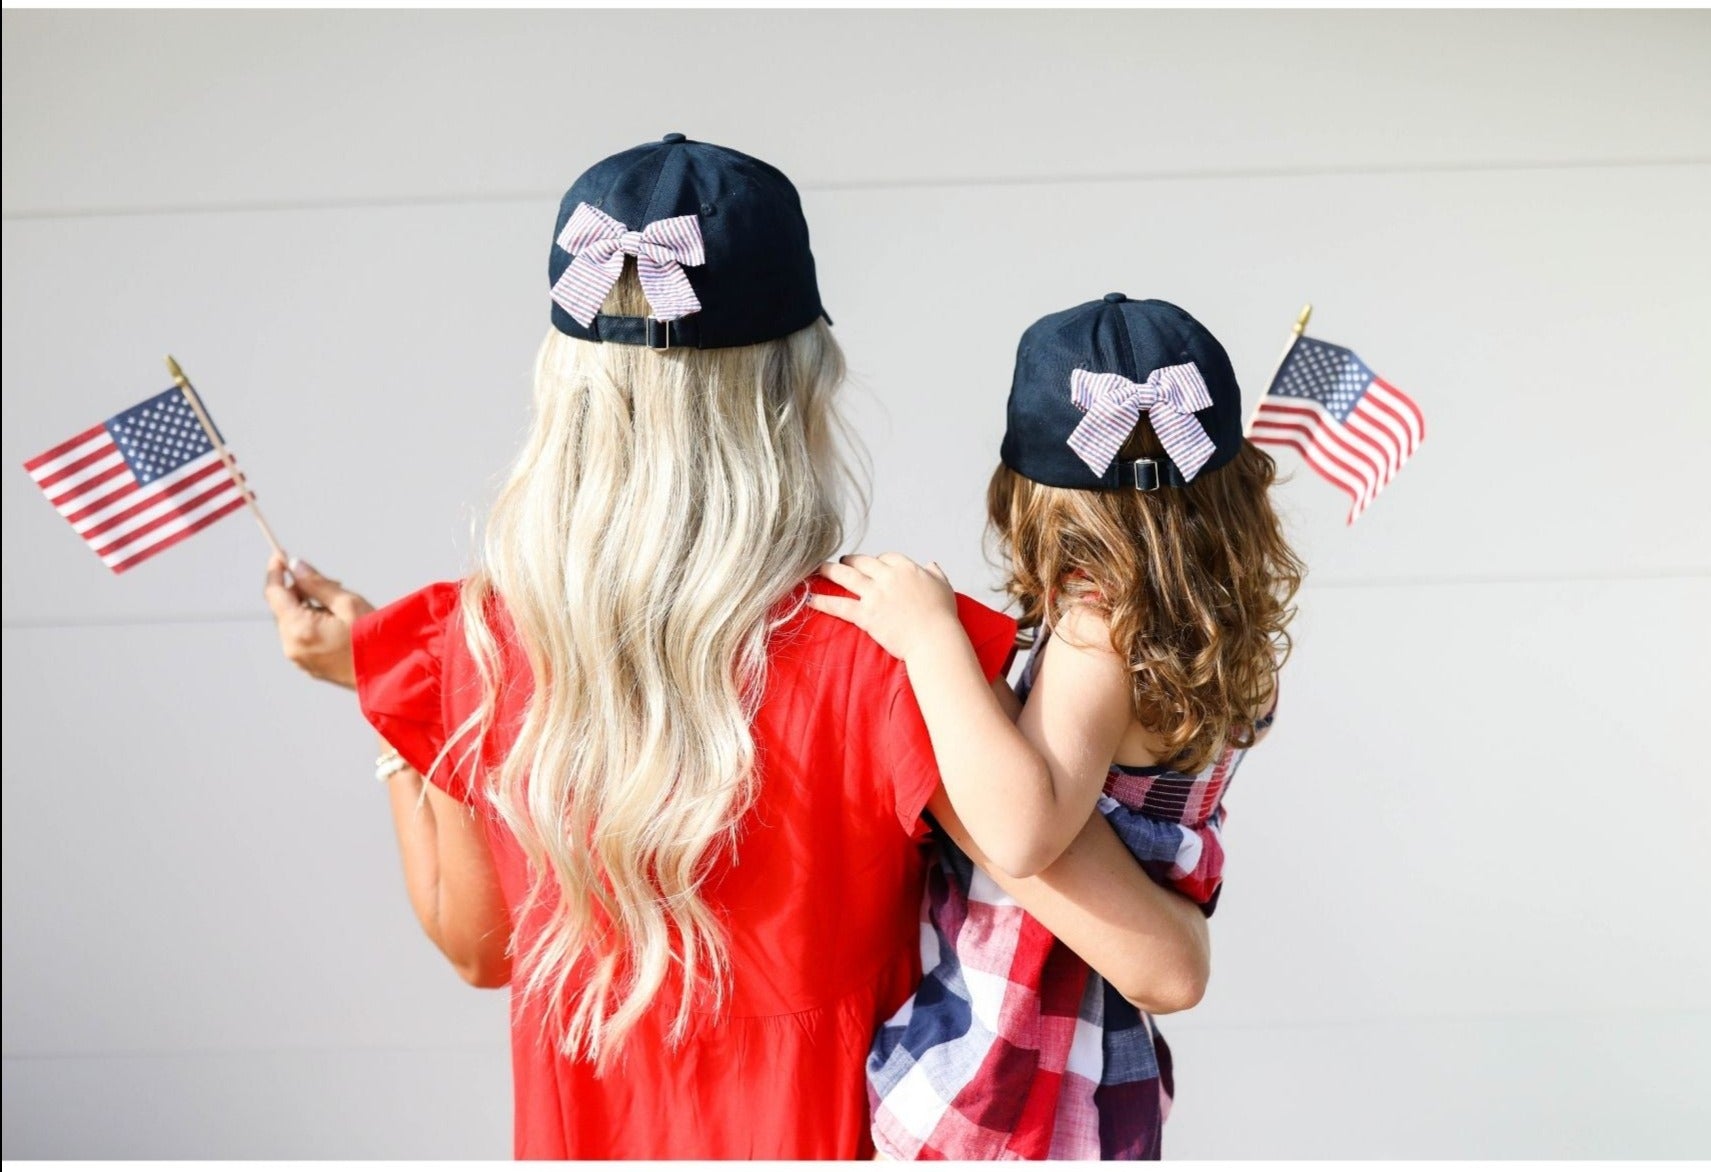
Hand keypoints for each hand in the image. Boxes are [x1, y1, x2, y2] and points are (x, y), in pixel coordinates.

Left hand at [263, 554, 374, 688]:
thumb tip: (295, 566)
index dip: (275, 571)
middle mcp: (292, 646)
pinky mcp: (308, 666)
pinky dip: (310, 624)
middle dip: (299, 590)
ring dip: (306, 607)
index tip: (279, 555)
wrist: (390, 674)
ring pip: (291, 623)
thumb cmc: (374, 637)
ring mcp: (299, 659)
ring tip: (340, 606)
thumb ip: (317, 583)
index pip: (274, 593)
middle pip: (283, 608)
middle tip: (332, 583)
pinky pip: (300, 638)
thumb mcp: (348, 603)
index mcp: (299, 628)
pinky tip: (337, 623)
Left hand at [809, 553, 960, 661]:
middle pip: (861, 562)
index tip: (872, 566)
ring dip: (829, 570)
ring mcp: (875, 595)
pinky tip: (808, 599)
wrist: (935, 640)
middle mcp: (887, 577)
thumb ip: (935, 573)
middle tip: (841, 562)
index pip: (885, 557)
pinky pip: (838, 605)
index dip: (876, 561)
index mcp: (906, 568)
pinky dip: (821, 601)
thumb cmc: (943, 617)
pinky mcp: (865, 615)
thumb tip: (930, 565)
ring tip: (817, 569)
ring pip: (845, 576)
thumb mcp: (944, 587)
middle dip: (849, 561)